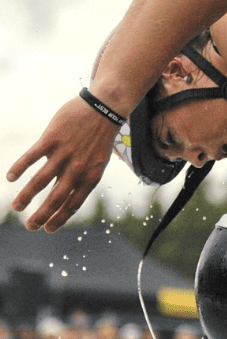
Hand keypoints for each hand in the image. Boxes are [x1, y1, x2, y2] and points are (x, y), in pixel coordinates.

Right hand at [7, 97, 116, 231]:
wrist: (103, 109)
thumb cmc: (98, 138)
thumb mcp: (97, 162)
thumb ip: (79, 177)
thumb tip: (61, 194)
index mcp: (90, 176)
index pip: (73, 203)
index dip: (60, 218)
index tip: (48, 229)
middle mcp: (77, 168)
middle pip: (56, 197)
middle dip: (42, 215)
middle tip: (30, 227)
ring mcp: (64, 154)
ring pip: (40, 180)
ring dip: (27, 196)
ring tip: (17, 207)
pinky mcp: (51, 139)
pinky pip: (32, 156)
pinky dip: (20, 167)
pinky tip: (10, 177)